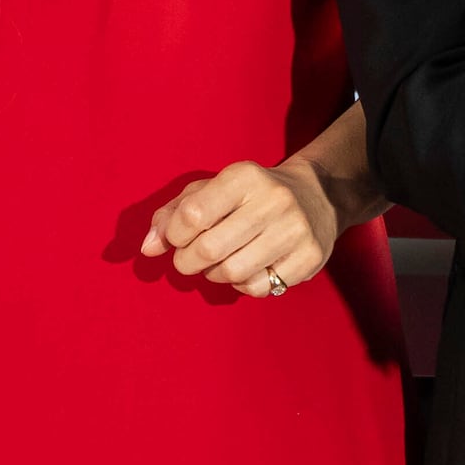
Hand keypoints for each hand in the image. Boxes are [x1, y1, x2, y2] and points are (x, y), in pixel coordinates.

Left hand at [141, 159, 339, 296]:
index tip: (177, 237)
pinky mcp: (310, 257)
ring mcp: (295, 230)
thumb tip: (147, 249)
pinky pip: (258, 288)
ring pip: (232, 273)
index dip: (173, 235)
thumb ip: (172, 214)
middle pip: (209, 249)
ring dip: (213, 275)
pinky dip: (242, 285)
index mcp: (245, 176)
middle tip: (188, 259)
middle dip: (186, 262)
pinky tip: (247, 269)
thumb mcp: (211, 190)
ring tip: (217, 263)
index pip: (192, 214)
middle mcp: (274, 200)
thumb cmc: (249, 195)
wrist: (317, 195)